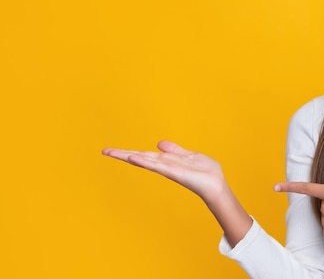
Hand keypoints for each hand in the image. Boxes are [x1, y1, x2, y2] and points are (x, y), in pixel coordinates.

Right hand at [102, 140, 226, 205]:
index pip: (144, 155)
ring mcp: (169, 169)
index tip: (111, 150)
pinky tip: (134, 158)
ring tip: (114, 153)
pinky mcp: (175, 173)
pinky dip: (146, 162)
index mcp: (166, 160)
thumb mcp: (188, 155)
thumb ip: (174, 150)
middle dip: (123, 154)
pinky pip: (159, 166)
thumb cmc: (204, 171)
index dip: (128, 152)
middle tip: (104, 151)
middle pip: (141, 157)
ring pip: (146, 161)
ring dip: (130, 156)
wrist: (216, 184)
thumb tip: (158, 143)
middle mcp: (165, 165)